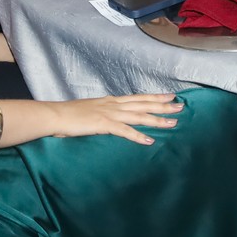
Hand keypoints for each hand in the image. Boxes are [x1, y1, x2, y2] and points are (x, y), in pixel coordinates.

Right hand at [56, 94, 185, 144]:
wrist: (55, 115)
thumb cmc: (70, 115)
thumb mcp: (91, 111)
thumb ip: (104, 113)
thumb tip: (112, 119)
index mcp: (111, 101)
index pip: (139, 97)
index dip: (155, 97)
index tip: (170, 96)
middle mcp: (114, 105)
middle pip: (144, 104)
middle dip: (163, 106)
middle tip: (181, 106)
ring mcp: (109, 114)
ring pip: (139, 116)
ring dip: (157, 120)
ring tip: (173, 123)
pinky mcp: (103, 124)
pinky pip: (124, 131)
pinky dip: (138, 136)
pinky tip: (149, 141)